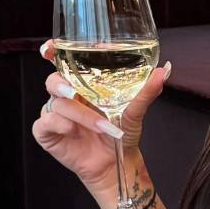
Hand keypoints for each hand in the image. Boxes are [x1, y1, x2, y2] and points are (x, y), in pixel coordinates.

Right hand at [32, 39, 170, 198]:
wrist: (118, 160)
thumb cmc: (123, 131)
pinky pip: (44, 123)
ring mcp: (56, 113)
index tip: (51, 48)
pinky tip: (72, 130)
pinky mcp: (48, 132)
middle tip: (74, 91)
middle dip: (61, 82)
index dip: (52, 52)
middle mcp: (68, 95)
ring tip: (101, 125)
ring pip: (55, 103)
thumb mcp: (136, 109)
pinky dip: (59, 124)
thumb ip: (147, 90)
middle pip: (53, 79)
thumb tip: (165, 70)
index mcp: (84, 84)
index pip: (63, 62)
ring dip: (79, 114)